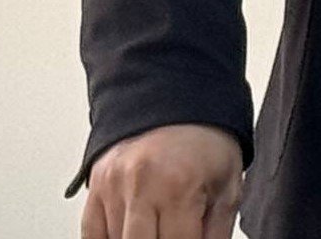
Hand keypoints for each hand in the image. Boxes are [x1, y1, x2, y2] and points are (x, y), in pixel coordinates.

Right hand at [81, 122, 243, 238]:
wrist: (176, 96)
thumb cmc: (206, 139)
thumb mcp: (228, 187)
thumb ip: (216, 235)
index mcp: (178, 186)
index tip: (191, 237)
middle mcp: (140, 186)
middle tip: (172, 233)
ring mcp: (112, 186)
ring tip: (158, 225)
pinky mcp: (95, 185)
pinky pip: (92, 233)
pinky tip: (131, 232)